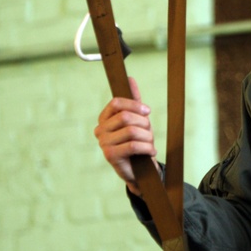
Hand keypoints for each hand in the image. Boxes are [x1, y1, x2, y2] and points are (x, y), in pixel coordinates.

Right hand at [94, 77, 159, 195]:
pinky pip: (133, 145)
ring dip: (148, 137)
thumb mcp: (137, 120)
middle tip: (150, 133)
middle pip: (126, 117)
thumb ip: (133, 100)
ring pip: (132, 131)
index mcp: (104, 119)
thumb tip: (130, 79)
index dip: (134, 105)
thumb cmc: (137, 142)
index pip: (116, 103)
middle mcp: (100, 130)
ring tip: (150, 144)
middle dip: (144, 123)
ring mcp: (103, 143)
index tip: (147, 111)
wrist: (140, 170)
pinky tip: (150, 152)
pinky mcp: (110, 156)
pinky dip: (147, 148)